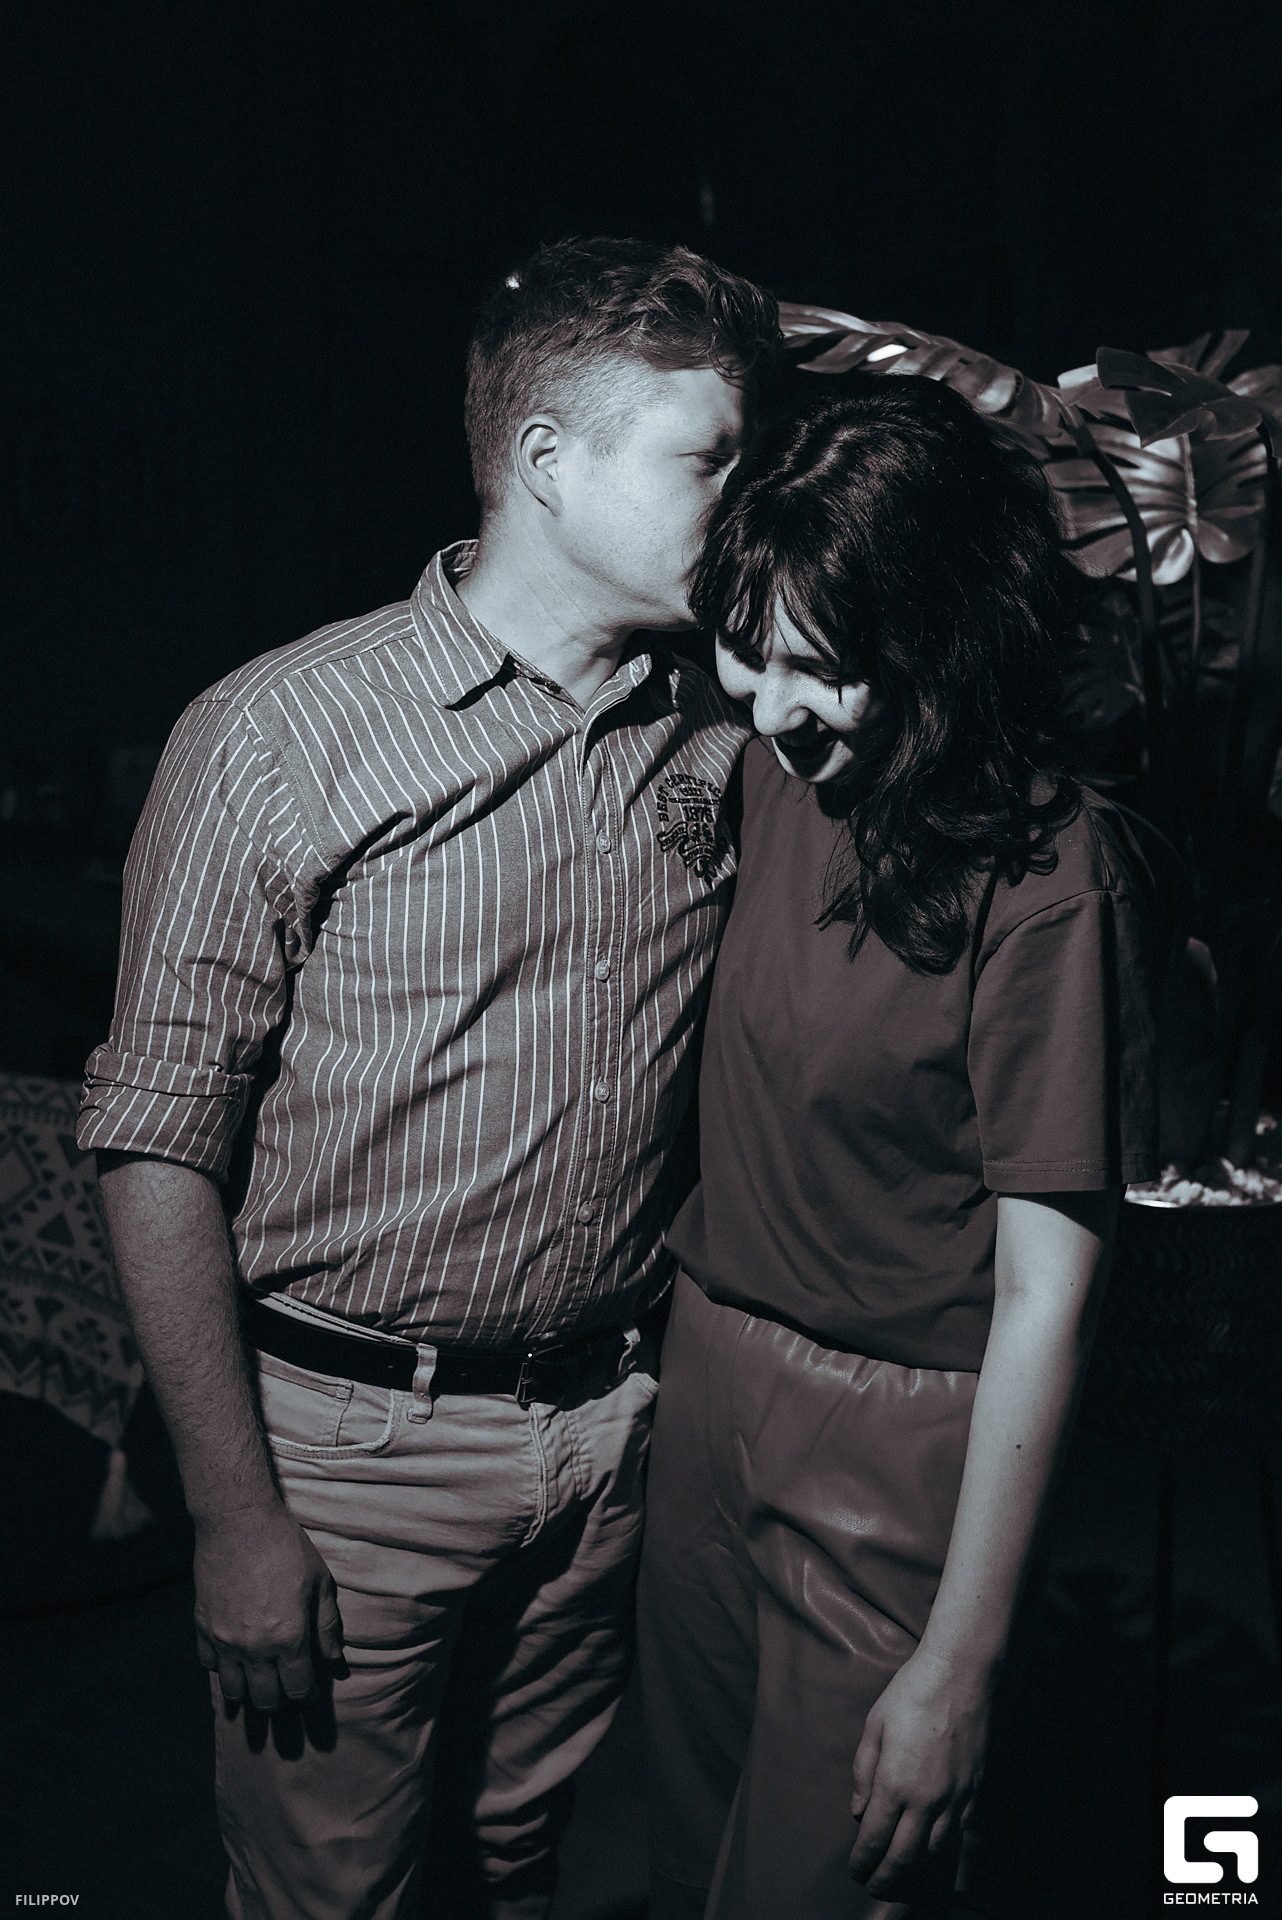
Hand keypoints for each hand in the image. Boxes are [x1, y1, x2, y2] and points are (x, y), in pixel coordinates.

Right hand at [192, 1498, 342, 1711]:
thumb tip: (334, 1659)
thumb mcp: (320, 1582)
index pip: (298, 1688)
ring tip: (257, 1687)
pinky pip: (209, 1665)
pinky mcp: (203, 1627)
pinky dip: (221, 1670)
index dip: (307, 1696)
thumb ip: (327, 1625)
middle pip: (265, 1699)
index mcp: (289, 1638)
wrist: (238, 1522)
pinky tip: (231, 1662)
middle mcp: (255, 1648)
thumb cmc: (286, 1547)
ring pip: (233, 1690)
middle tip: (285, 1695)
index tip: (310, 1692)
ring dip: (247, 1694)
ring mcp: (225, 1641)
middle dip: (278, 1703)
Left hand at [848, 1646, 991, 1897]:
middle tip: (874, 1886)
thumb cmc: (913, 1691)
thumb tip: (860, 1811)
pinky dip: (940, 1848)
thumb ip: (864, 1771)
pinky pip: (957, 1832)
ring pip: (934, 1851)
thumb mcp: (875, 1724)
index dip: (863, 1862)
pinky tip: (930, 1847)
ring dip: (913, 1868)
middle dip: (887, 1879)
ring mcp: (956, 1798)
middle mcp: (927, 1800)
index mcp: (895, 1783)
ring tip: (900, 1873)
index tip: (856, 1871)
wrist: (964, 1674)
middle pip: (905, 1858)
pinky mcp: (975, 1791)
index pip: (875, 1839)